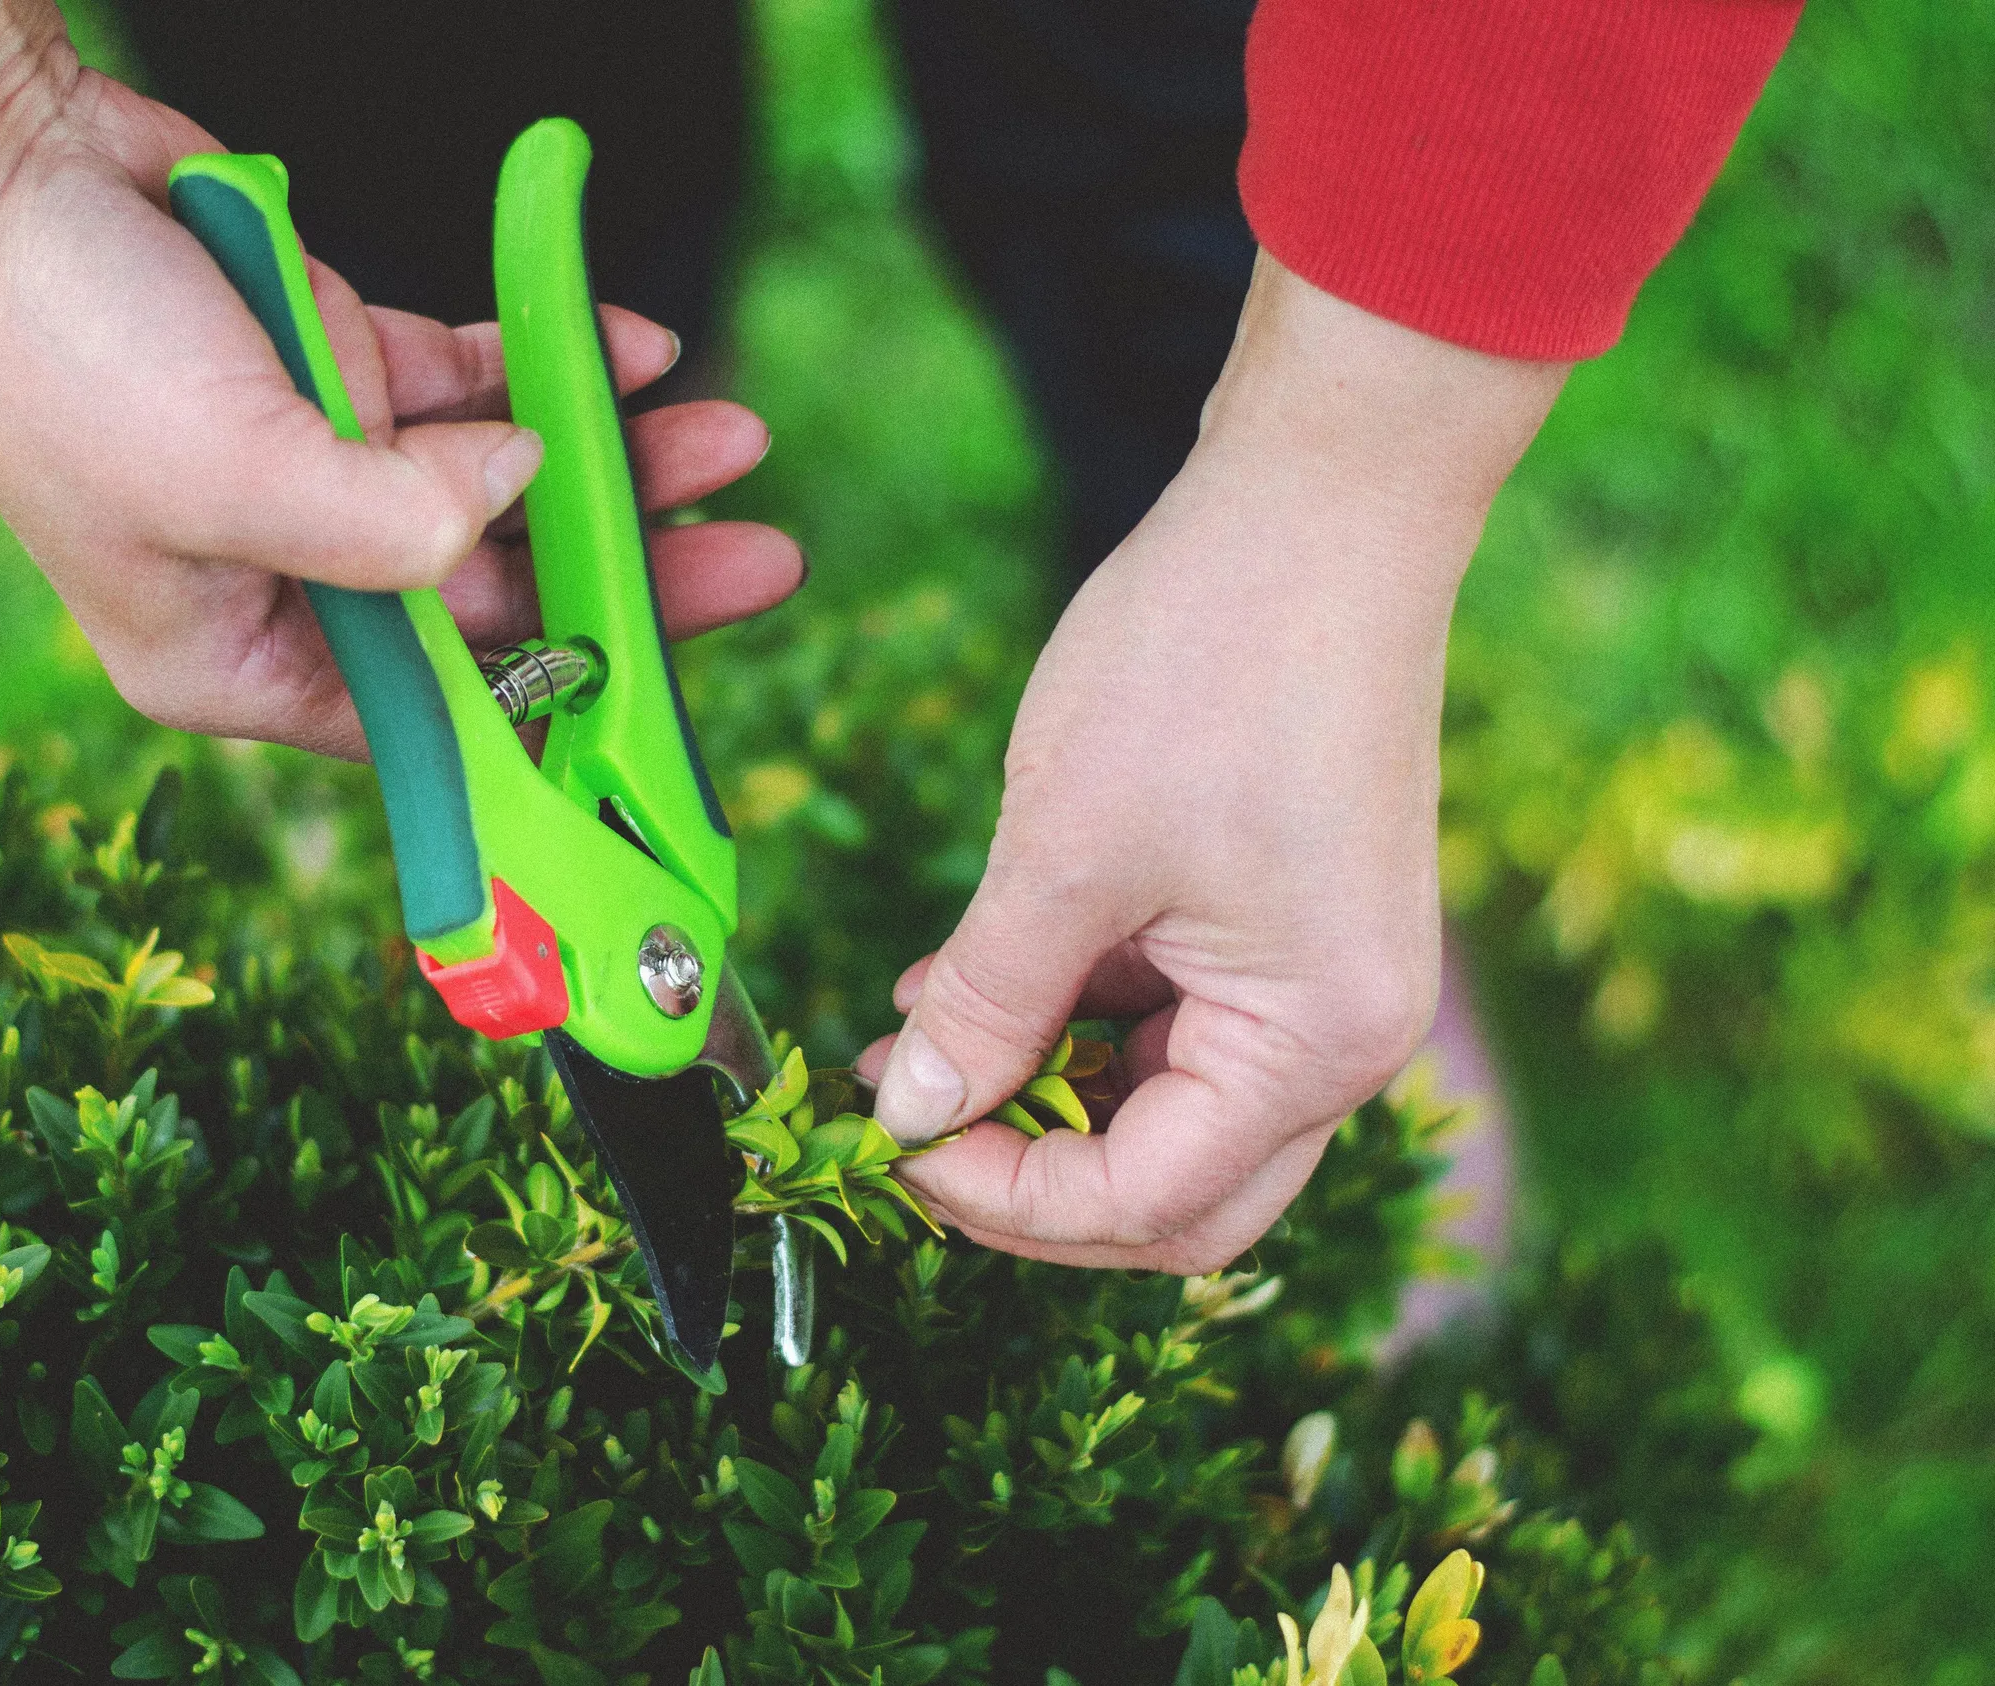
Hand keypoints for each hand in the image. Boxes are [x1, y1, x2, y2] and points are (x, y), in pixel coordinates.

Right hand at [0, 0, 799, 757]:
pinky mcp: (333, 367)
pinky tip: (635, 352)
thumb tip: (513, 505)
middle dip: (623, 569)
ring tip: (728, 435)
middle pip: (494, 601)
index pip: (435, 718)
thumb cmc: (57, 349)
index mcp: (241, 660)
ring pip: (501, 482)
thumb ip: (390, 526)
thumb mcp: (230, 473)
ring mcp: (316, 468)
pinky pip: (472, 381)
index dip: (563, 709)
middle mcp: (287, 582)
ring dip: (612, 458)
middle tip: (757, 555)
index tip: (678, 701)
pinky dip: (547, 363)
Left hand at [860, 255, 1567, 1272]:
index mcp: (1316, 1043)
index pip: (1146, 1204)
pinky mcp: (1293, 926)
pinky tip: (971, 978)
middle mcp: (1346, 1039)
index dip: (1004, 1198)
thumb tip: (909, 1111)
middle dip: (1033, 1177)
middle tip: (911, 1126)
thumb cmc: (1205, 662)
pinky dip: (1077, 1018)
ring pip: (1168, 1110)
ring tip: (909, 1031)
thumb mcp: (1062, 851)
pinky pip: (1178, 1022)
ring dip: (1042, 1094)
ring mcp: (1327, 982)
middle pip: (1175, 1191)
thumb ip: (985, 1002)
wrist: (1319, 502)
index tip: (890, 1143)